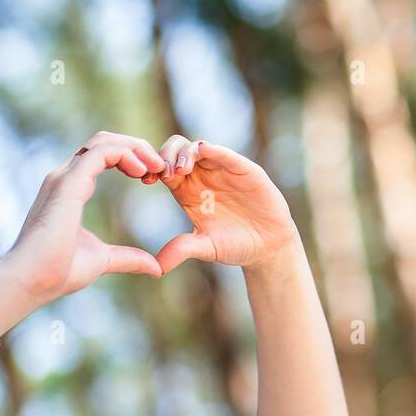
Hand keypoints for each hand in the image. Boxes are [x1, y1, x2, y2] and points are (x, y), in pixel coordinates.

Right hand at [0, 132, 166, 342]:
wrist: (30, 281)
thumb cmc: (57, 273)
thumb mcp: (103, 260)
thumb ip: (128, 258)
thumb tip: (156, 268)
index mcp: (70, 190)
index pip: (102, 156)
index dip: (131, 159)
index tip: (152, 178)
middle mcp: (65, 177)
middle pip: (105, 141)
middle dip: (137, 147)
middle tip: (160, 167)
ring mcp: (64, 177)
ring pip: (104, 140)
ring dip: (135, 147)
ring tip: (155, 167)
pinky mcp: (68, 182)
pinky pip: (102, 151)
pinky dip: (126, 153)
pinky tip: (141, 171)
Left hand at [149, 135, 298, 273]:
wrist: (269, 246)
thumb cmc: (235, 245)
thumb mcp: (206, 247)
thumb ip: (182, 250)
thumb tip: (156, 268)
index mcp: (187, 191)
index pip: (164, 169)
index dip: (153, 169)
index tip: (146, 179)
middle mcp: (203, 176)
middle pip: (176, 150)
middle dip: (165, 155)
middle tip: (163, 172)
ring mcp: (223, 170)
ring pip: (198, 147)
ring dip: (186, 152)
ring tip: (181, 169)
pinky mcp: (244, 170)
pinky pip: (226, 154)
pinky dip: (214, 149)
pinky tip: (203, 151)